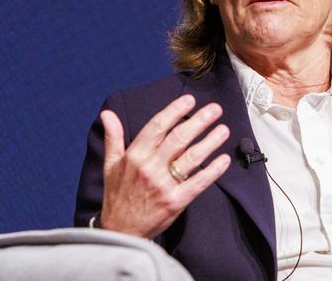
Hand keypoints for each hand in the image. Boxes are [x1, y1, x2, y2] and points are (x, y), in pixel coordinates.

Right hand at [99, 94, 230, 238]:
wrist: (121, 231)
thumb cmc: (117, 195)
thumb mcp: (110, 164)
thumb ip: (113, 137)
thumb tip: (107, 113)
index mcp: (135, 155)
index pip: (157, 126)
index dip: (175, 111)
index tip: (189, 100)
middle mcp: (150, 167)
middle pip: (179, 138)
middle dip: (199, 121)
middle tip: (215, 109)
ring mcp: (164, 185)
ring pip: (192, 158)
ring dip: (210, 142)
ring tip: (224, 129)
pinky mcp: (176, 201)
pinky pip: (198, 182)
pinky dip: (213, 170)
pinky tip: (224, 159)